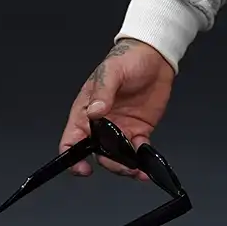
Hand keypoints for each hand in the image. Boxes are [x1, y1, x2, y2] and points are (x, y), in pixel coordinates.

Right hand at [59, 37, 174, 181]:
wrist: (154, 55)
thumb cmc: (127, 59)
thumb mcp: (112, 71)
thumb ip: (103, 92)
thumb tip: (95, 112)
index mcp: (86, 111)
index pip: (72, 140)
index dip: (73, 158)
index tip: (82, 168)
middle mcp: (101, 125)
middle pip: (97, 153)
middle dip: (108, 163)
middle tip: (123, 165)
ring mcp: (121, 129)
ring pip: (118, 156)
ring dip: (126, 166)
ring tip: (137, 169)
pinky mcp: (139, 129)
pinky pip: (138, 150)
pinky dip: (141, 158)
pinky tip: (147, 162)